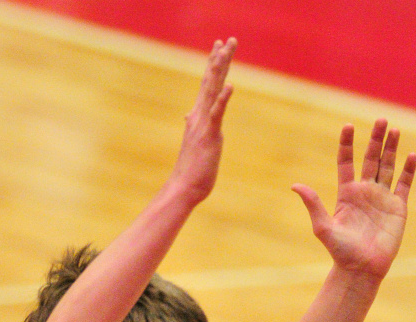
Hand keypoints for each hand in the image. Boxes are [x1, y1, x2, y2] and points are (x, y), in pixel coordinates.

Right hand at [170, 38, 236, 203]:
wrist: (184, 187)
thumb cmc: (193, 170)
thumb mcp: (197, 144)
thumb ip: (196, 128)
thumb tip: (188, 116)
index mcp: (198, 117)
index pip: (207, 86)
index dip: (213, 66)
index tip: (218, 48)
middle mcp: (199, 116)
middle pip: (211, 81)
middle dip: (219, 59)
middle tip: (227, 40)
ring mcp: (203, 124)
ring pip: (213, 91)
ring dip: (220, 69)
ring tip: (226, 50)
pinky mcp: (209, 136)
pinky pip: (217, 114)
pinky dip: (223, 99)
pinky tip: (230, 85)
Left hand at [292, 119, 415, 277]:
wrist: (361, 269)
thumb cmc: (340, 251)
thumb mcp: (323, 227)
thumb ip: (313, 204)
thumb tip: (295, 185)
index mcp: (347, 193)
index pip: (346, 162)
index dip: (347, 144)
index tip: (348, 126)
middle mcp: (365, 192)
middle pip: (371, 159)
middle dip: (375, 139)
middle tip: (381, 119)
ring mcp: (382, 199)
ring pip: (388, 167)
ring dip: (392, 149)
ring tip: (395, 130)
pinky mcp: (397, 208)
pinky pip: (404, 185)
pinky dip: (408, 170)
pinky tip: (411, 155)